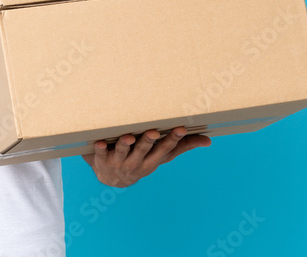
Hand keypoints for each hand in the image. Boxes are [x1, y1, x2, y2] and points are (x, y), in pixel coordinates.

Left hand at [81, 127, 210, 187]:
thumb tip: (208, 140)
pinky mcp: (101, 158)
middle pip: (144, 150)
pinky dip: (98, 148)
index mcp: (153, 160)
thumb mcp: (161, 157)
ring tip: (128, 136)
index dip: (173, 139)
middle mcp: (137, 162)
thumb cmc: (141, 160)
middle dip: (148, 141)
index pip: (165, 149)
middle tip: (153, 131)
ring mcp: (118, 161)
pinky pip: (98, 153)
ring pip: (122, 151)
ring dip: (125, 144)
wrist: (111, 178)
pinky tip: (98, 142)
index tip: (181, 128)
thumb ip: (182, 147)